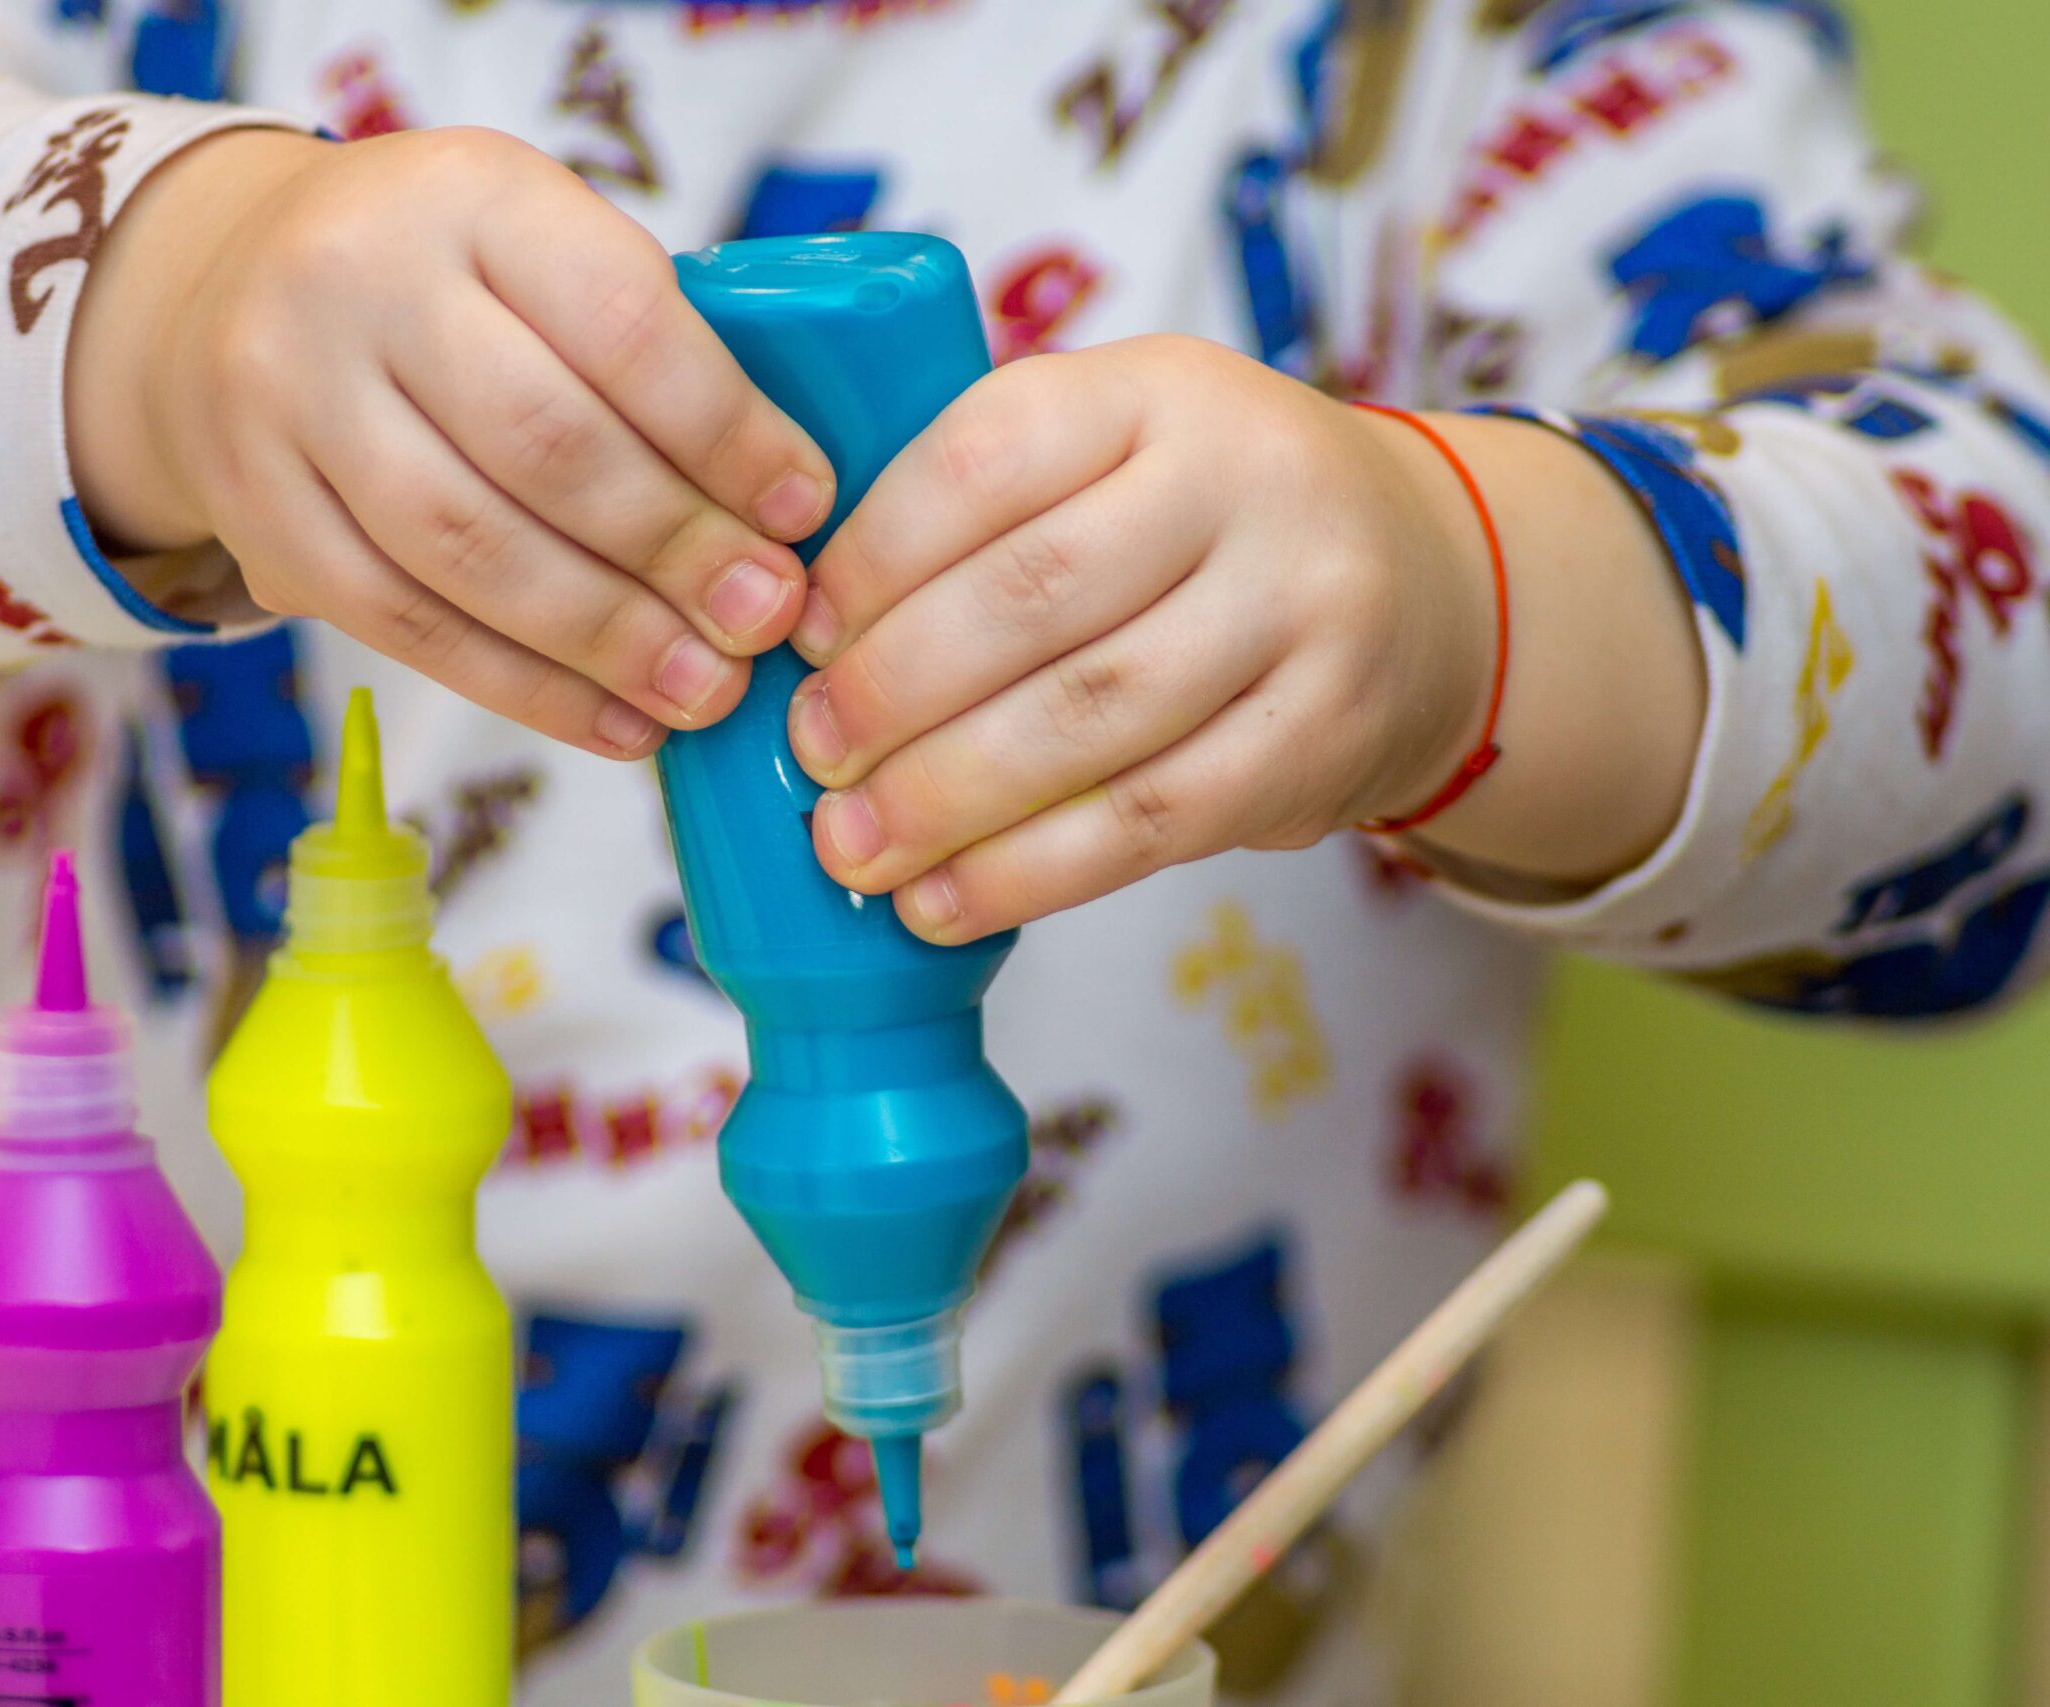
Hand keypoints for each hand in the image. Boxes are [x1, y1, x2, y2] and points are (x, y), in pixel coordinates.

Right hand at [69, 127, 834, 757]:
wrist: (224, 286)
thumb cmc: (446, 280)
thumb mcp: (536, 244)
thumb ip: (646, 344)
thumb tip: (782, 516)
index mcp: (471, 194)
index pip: (622, 321)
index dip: (725, 430)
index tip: (801, 509)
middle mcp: (361, 281)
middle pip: (546, 446)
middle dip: (676, 550)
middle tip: (767, 618)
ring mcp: (289, 399)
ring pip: (470, 550)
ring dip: (608, 640)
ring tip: (705, 688)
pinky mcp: (257, 513)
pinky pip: (404, 625)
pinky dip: (525, 689)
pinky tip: (616, 722)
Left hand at [784, 334, 1508, 941]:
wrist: (1429, 583)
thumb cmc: (1206, 523)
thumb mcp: (1119, 449)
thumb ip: (988, 506)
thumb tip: (800, 632)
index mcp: (1157, 388)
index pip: (989, 457)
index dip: (875, 555)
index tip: (803, 634)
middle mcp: (1245, 479)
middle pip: (1033, 596)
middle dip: (895, 689)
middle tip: (812, 754)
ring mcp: (1303, 608)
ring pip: (1088, 719)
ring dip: (946, 798)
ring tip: (852, 845)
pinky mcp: (1325, 734)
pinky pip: (1152, 818)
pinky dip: (1030, 873)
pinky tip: (944, 902)